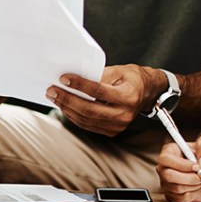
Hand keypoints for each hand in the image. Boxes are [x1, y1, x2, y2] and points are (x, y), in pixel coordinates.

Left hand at [46, 64, 161, 136]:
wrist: (148, 93)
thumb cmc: (133, 78)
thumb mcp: (119, 70)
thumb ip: (99, 75)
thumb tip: (74, 79)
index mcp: (128, 97)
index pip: (98, 91)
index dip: (79, 85)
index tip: (64, 78)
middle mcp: (124, 114)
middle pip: (89, 110)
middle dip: (67, 99)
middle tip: (52, 90)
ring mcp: (119, 126)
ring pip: (86, 120)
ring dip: (67, 108)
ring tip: (55, 97)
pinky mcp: (112, 131)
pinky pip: (88, 125)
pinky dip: (74, 116)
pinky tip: (65, 106)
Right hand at [157, 133, 200, 201]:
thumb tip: (200, 162)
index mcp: (172, 151)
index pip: (165, 158)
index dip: (180, 164)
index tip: (196, 166)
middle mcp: (167, 166)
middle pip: (168, 175)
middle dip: (189, 177)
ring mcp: (168, 181)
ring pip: (176, 188)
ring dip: (193, 185)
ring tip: (200, 179)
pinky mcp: (174, 195)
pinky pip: (180, 198)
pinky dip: (193, 194)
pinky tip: (196, 187)